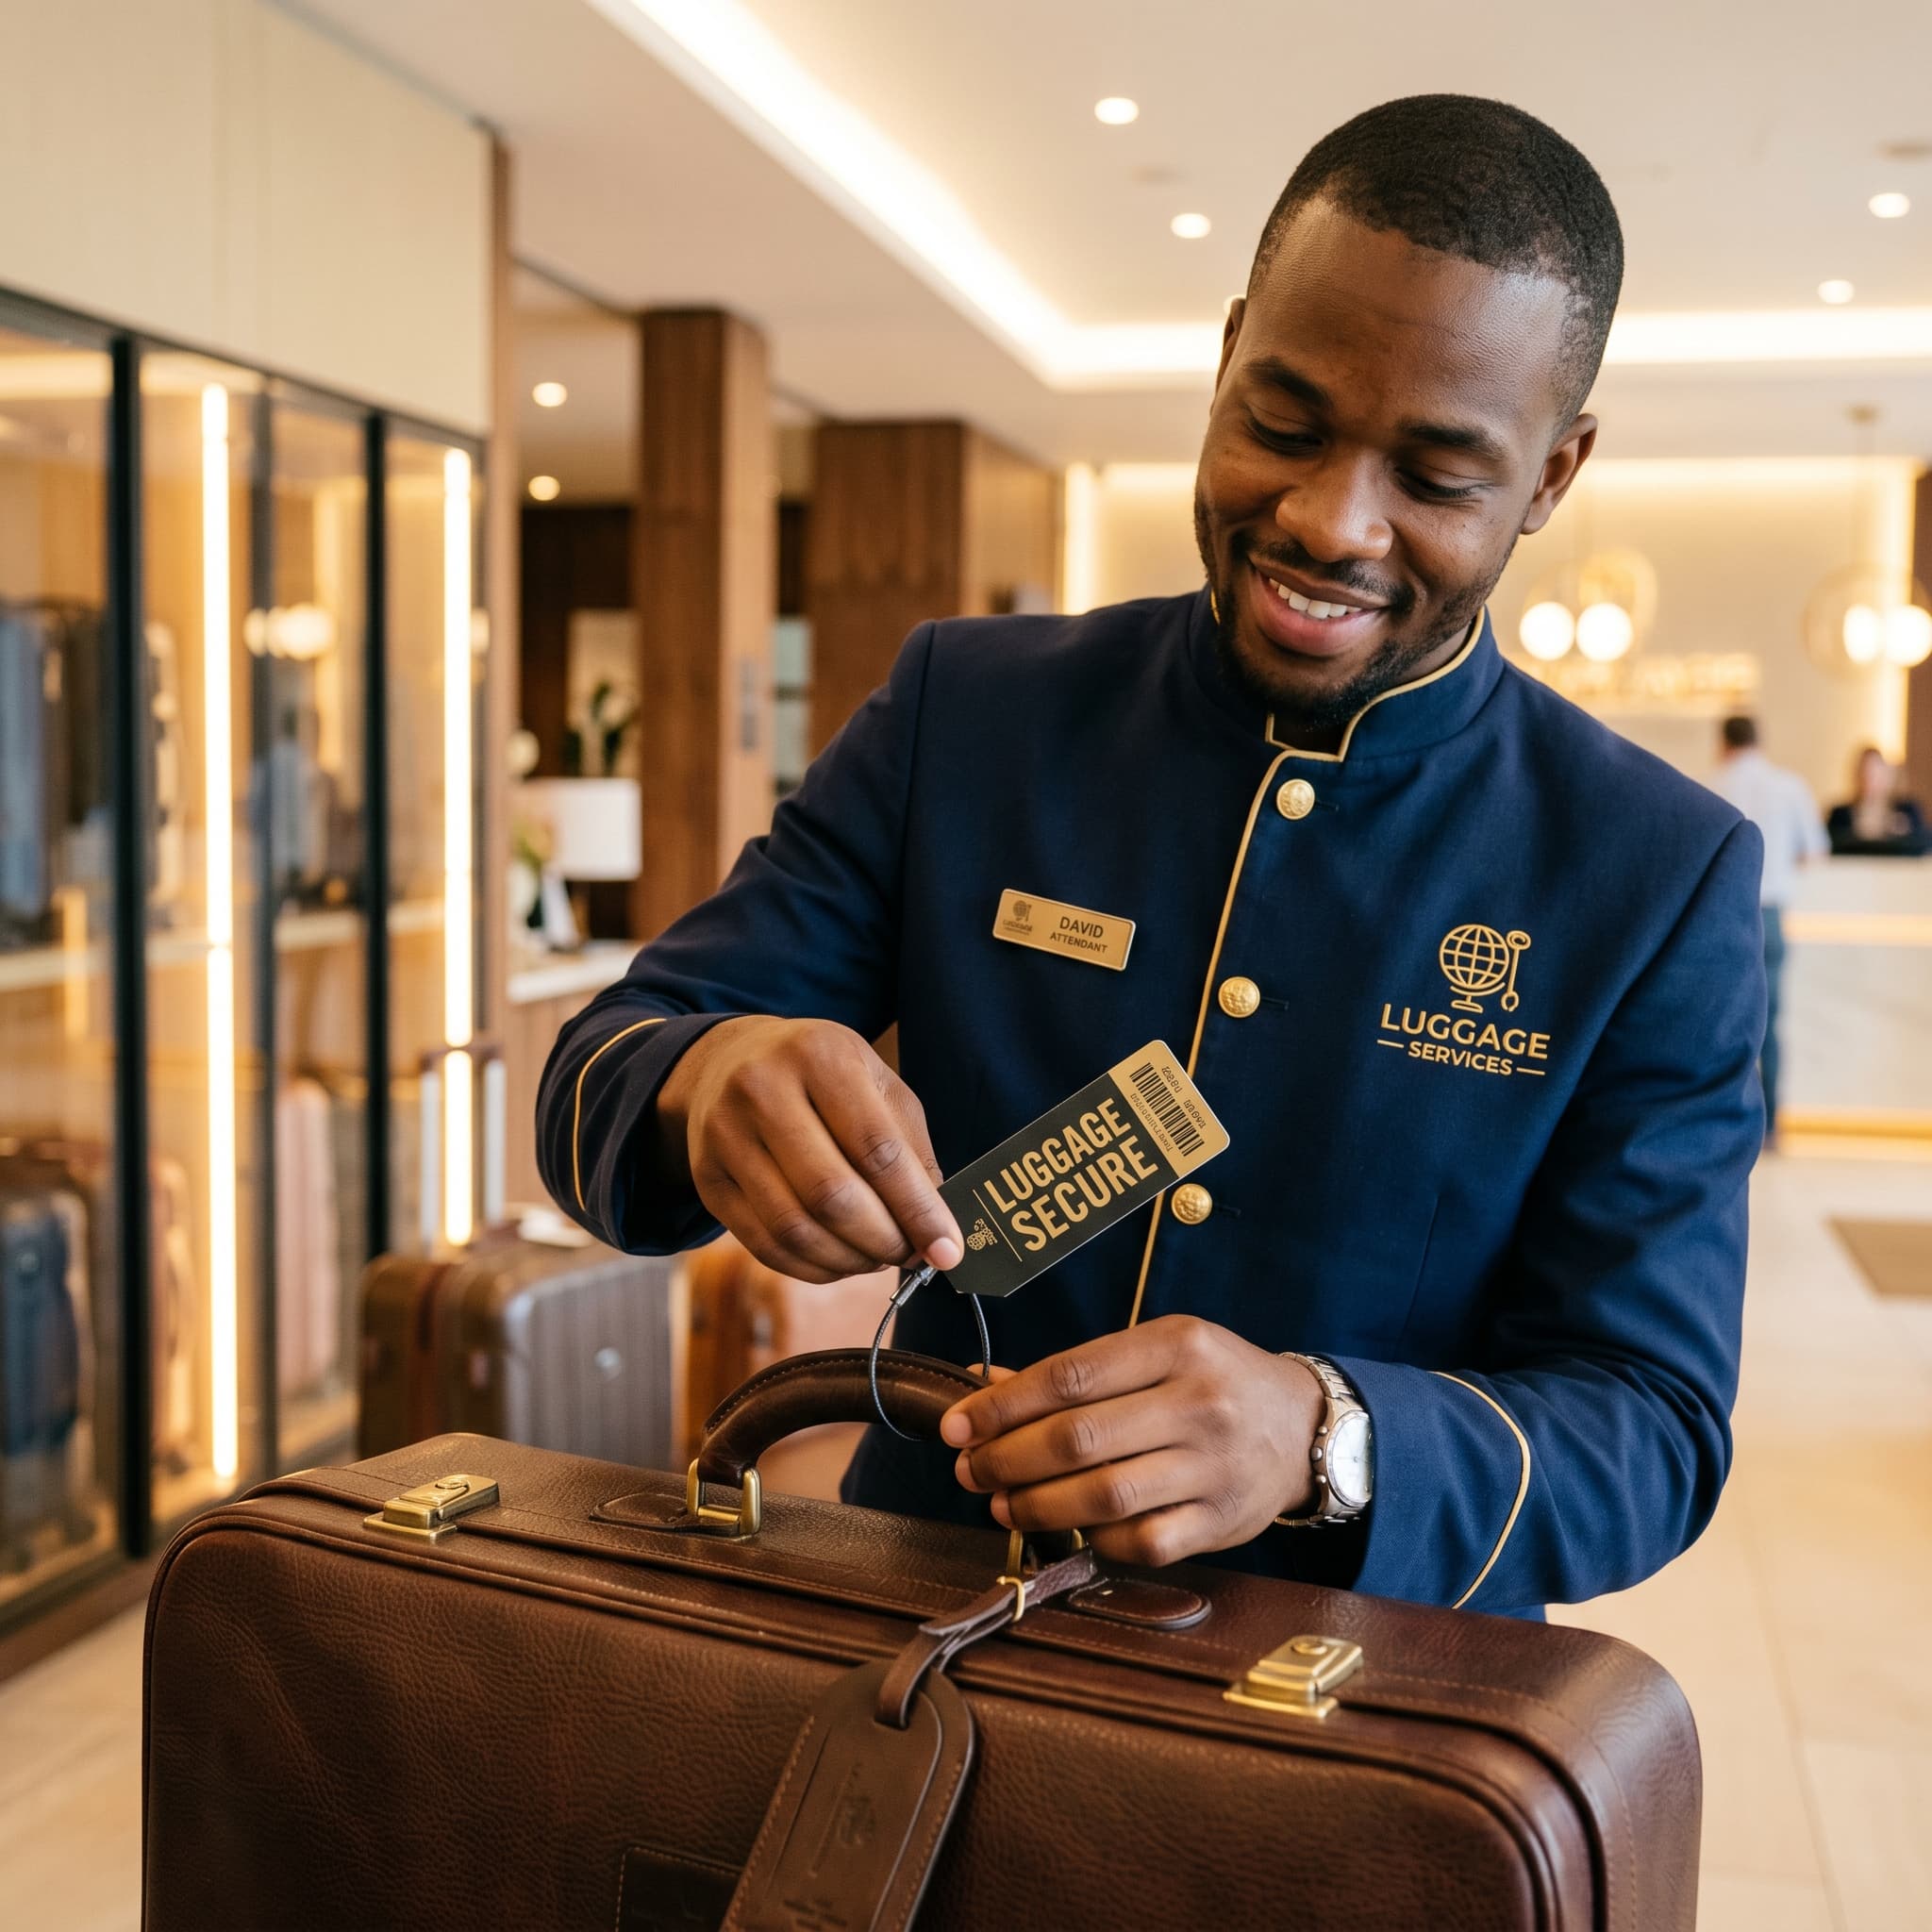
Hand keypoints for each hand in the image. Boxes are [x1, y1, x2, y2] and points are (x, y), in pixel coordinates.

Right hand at [655, 1016, 962, 1281]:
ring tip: (876, 1258)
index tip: (947, 1250)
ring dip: (847, 1261)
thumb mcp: (875, 1084)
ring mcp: (725, 1134)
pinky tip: (838, 1261)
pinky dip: (811, 1267)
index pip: (877, 1149)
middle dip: (883, 1241)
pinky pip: (764, 1244)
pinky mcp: (707, 1177)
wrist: (729, 1060)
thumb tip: (937, 1228)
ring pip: (794, 1228)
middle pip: (831, 1195)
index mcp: (821, 1055)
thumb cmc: (821, 1077)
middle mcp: (763, 1089)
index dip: (917, 1209)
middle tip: (909, 1255)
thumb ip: (911, 1149)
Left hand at [938, 1316, 1323, 1566]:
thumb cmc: (1214, 1380)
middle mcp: (1200, 1402)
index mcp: (1177, 1344)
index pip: (1071, 1375)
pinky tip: (1070, 1529)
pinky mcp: (1221, 1521)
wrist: (1304, 1426)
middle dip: (1007, 1458)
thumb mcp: (1156, 1351)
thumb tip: (981, 1386)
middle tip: (970, 1468)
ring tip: (1002, 1503)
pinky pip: (1141, 1541)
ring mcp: (1214, 1466)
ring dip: (1037, 1506)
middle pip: (1079, 1438)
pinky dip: (1094, 1540)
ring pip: (1104, 1496)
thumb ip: (1077, 1372)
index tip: (960, 1424)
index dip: (1003, 1404)